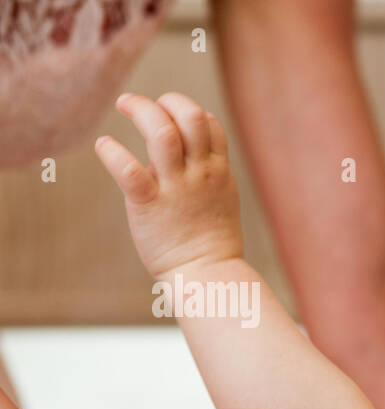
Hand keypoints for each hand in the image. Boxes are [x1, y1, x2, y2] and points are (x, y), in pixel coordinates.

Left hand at [95, 92, 242, 277]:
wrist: (208, 274)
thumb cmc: (211, 239)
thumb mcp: (222, 196)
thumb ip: (205, 169)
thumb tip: (181, 147)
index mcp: (218, 170)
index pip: (208, 122)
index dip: (187, 110)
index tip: (167, 118)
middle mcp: (200, 173)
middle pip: (190, 117)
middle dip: (165, 101)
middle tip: (139, 105)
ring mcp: (177, 188)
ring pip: (162, 132)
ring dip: (140, 110)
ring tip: (124, 106)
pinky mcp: (149, 204)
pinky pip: (128, 169)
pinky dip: (111, 151)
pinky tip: (104, 146)